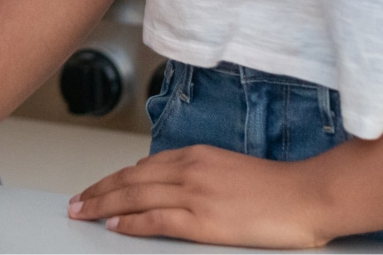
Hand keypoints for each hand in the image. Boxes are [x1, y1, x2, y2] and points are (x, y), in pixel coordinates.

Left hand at [67, 144, 335, 248]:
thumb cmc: (276, 188)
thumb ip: (197, 174)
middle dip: (98, 191)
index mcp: (196, 155)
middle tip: (74, 202)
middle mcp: (190, 169)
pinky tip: (114, 226)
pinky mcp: (204, 220)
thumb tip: (165, 183)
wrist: (307, 195)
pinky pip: (156, 220)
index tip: (96, 188)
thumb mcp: (228, 170)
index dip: (114, 179)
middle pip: (131, 180)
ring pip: (135, 197)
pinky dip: (131, 222)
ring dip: (103, 205)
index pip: (142, 166)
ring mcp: (195, 194)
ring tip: (81, 213)